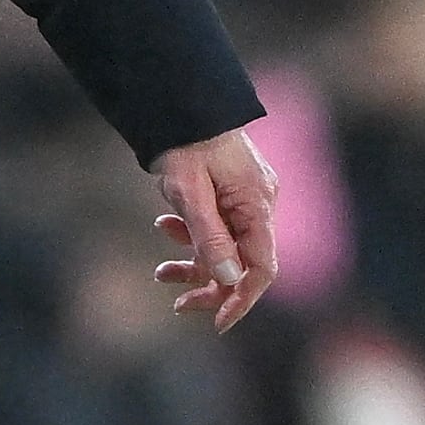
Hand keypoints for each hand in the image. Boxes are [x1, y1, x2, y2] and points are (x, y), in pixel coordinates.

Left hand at [147, 129, 279, 332]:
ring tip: (161, 272)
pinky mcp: (231, 193)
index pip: (262, 267)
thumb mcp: (190, 192)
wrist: (179, 102)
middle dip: (210, 286)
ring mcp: (246, 198)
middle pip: (243, 263)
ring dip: (195, 264)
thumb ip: (210, 236)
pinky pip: (218, 228)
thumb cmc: (184, 142)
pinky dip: (192, 237)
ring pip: (227, 248)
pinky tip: (165, 225)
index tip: (218, 323)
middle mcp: (258, 204)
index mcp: (256, 205)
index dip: (242, 298)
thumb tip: (228, 279)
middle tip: (178, 303)